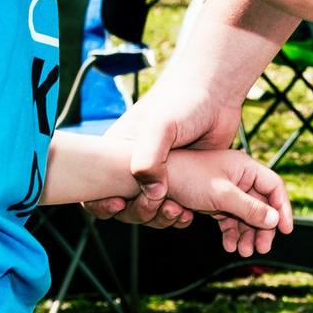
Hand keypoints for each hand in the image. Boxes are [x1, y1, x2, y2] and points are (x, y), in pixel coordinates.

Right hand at [80, 72, 243, 229]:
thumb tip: (152, 193)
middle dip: (139, 212)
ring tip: (178, 211)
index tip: (118, 204)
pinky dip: (178, 216)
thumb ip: (149, 159)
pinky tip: (190, 213)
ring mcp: (158, 177)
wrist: (217, 95)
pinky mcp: (182, 184)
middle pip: (125, 207)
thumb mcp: (159, 126)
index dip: (100, 203)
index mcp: (117, 154)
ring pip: (150, 212)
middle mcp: (134, 169)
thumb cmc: (182, 102)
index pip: (95, 189)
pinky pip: (173, 210)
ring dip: (160, 217)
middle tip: (159, 205)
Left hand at [162, 148, 295, 256]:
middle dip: (263, 228)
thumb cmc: (189, 177)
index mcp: (245, 167)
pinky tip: (230, 246)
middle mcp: (239, 178)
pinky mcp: (215, 202)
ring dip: (247, 234)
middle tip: (262, 248)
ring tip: (243, 252)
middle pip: (262, 205)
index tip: (286, 230)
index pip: (274, 187)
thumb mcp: (222, 195)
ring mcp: (227, 190)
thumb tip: (275, 220)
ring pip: (246, 215)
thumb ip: (249, 208)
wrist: (157, 180)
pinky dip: (232, 233)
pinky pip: (230, 219)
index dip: (283, 208)